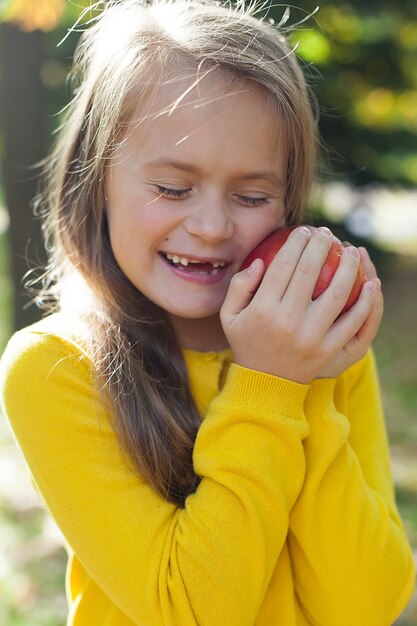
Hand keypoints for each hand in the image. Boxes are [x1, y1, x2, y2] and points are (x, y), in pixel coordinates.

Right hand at [220, 227, 379, 383]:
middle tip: (327, 233)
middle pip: (310, 272)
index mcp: (263, 309)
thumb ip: (239, 286)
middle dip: (321, 244)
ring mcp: (311, 336)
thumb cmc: (248, 342)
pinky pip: (353, 321)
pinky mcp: (329, 349)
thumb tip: (260, 262)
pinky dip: (366, 302)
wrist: (267, 384)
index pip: (283, 265)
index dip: (296, 242)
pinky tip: (371, 283)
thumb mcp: (230, 315)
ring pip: (337, 292)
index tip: (304, 230)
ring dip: (348, 266)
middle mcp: (287, 320)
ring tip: (351, 251)